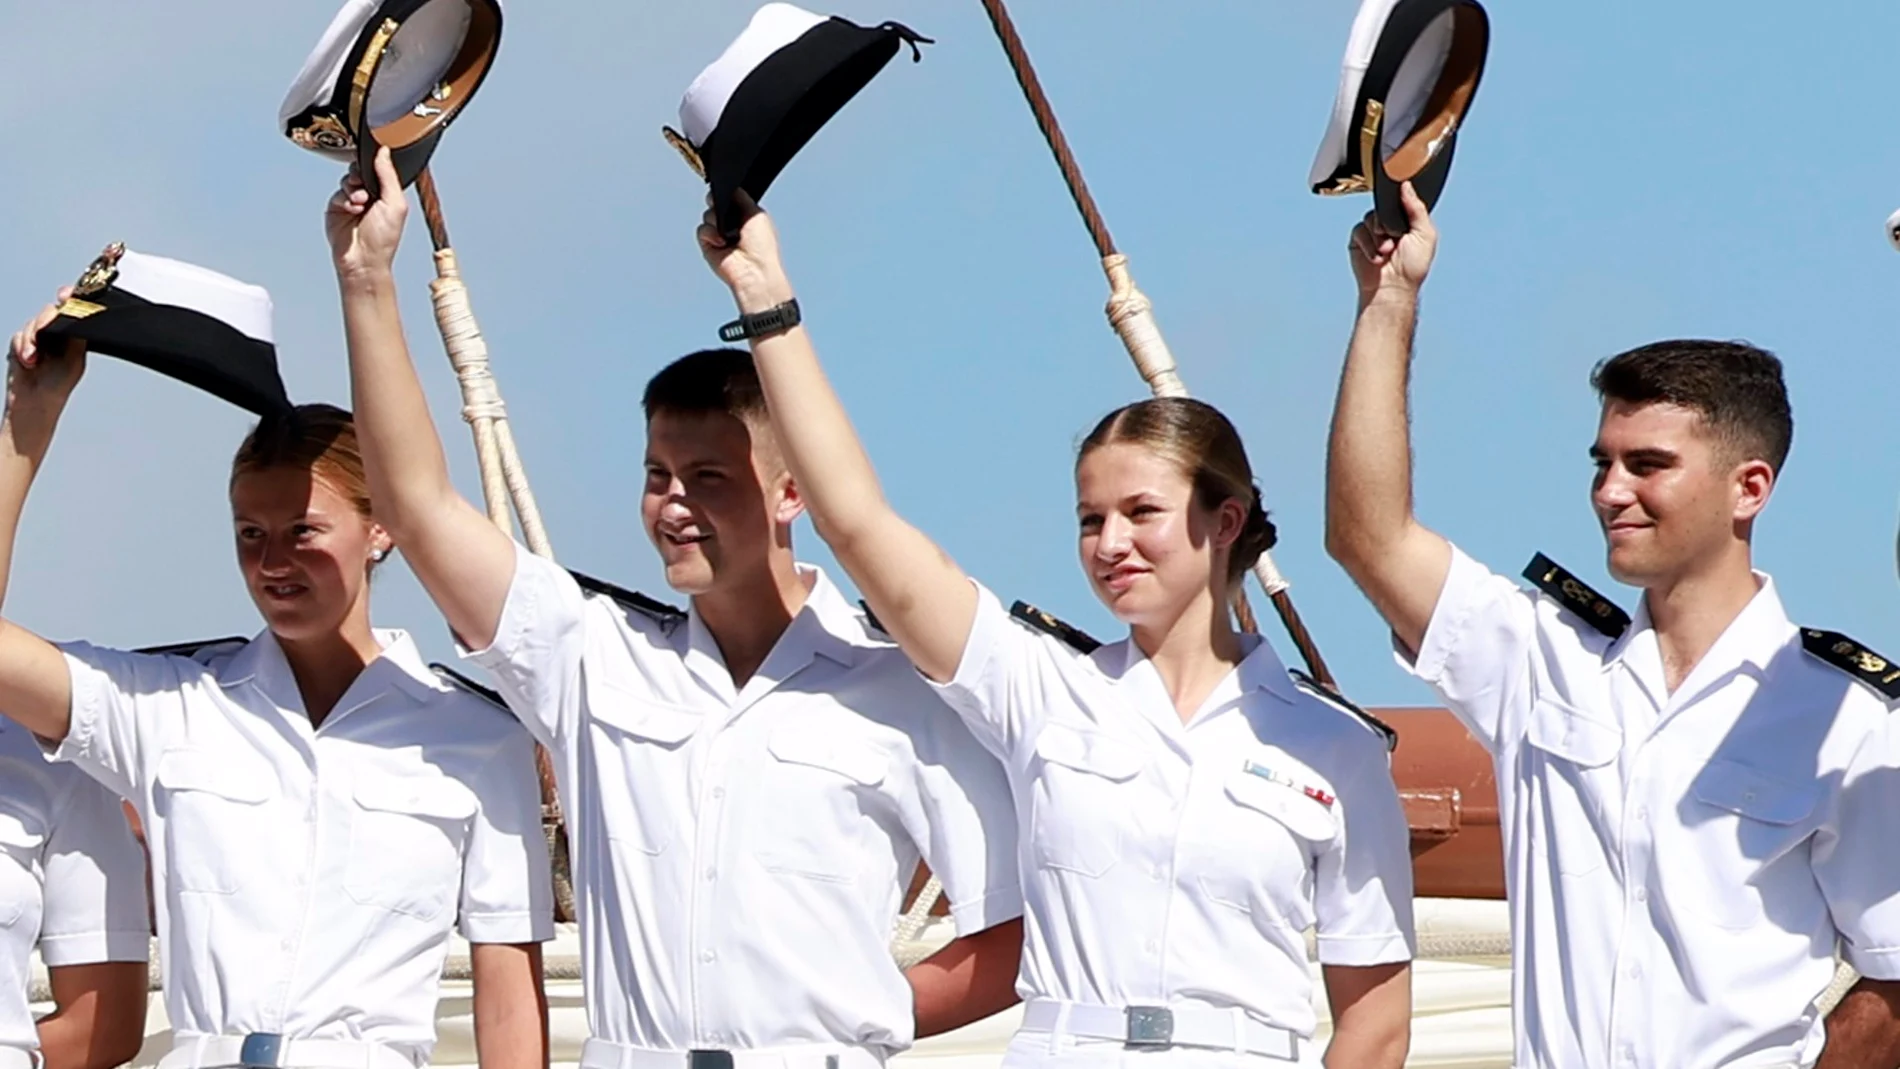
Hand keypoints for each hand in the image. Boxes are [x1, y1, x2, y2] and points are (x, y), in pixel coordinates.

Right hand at [6, 289, 86, 435]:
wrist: (36, 401)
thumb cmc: (59, 384)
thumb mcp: (75, 359)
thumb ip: (77, 338)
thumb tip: (83, 318)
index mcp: (73, 335)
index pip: (72, 310)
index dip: (70, 299)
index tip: (66, 295)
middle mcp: (56, 333)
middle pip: (49, 313)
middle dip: (46, 320)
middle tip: (45, 326)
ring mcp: (38, 337)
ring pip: (33, 324)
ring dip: (32, 340)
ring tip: (34, 359)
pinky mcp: (21, 343)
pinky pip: (20, 336)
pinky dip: (23, 348)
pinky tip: (28, 361)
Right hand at [326, 147, 407, 283]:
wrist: (364, 260)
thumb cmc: (384, 238)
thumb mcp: (394, 203)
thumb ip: (388, 175)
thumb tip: (383, 151)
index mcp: (387, 193)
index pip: (378, 168)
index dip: (374, 164)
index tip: (372, 161)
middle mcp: (370, 195)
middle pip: (360, 170)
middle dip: (361, 175)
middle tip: (365, 186)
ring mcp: (352, 201)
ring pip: (347, 179)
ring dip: (354, 188)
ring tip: (360, 204)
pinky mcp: (336, 208)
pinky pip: (337, 193)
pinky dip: (345, 199)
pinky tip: (352, 211)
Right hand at [697, 190, 794, 313]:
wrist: (753, 270)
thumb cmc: (762, 247)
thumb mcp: (756, 213)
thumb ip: (742, 197)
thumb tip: (731, 186)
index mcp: (745, 216)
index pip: (729, 197)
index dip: (726, 192)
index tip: (726, 190)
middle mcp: (731, 224)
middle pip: (716, 202)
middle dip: (718, 203)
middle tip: (725, 210)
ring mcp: (719, 234)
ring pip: (707, 214)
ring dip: (716, 220)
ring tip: (729, 234)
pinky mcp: (708, 245)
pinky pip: (702, 229)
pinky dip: (710, 233)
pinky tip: (721, 242)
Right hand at [1348, 181, 1436, 305]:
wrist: (1392, 288)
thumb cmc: (1412, 266)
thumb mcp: (1425, 234)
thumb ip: (1417, 208)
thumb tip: (1406, 185)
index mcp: (1408, 219)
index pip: (1400, 199)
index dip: (1399, 201)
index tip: (1398, 210)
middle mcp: (1390, 223)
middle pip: (1383, 205)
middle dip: (1388, 222)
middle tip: (1395, 238)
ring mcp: (1373, 231)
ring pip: (1370, 217)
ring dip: (1379, 236)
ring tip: (1387, 252)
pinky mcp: (1358, 240)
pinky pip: (1359, 230)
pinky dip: (1368, 244)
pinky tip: (1376, 258)